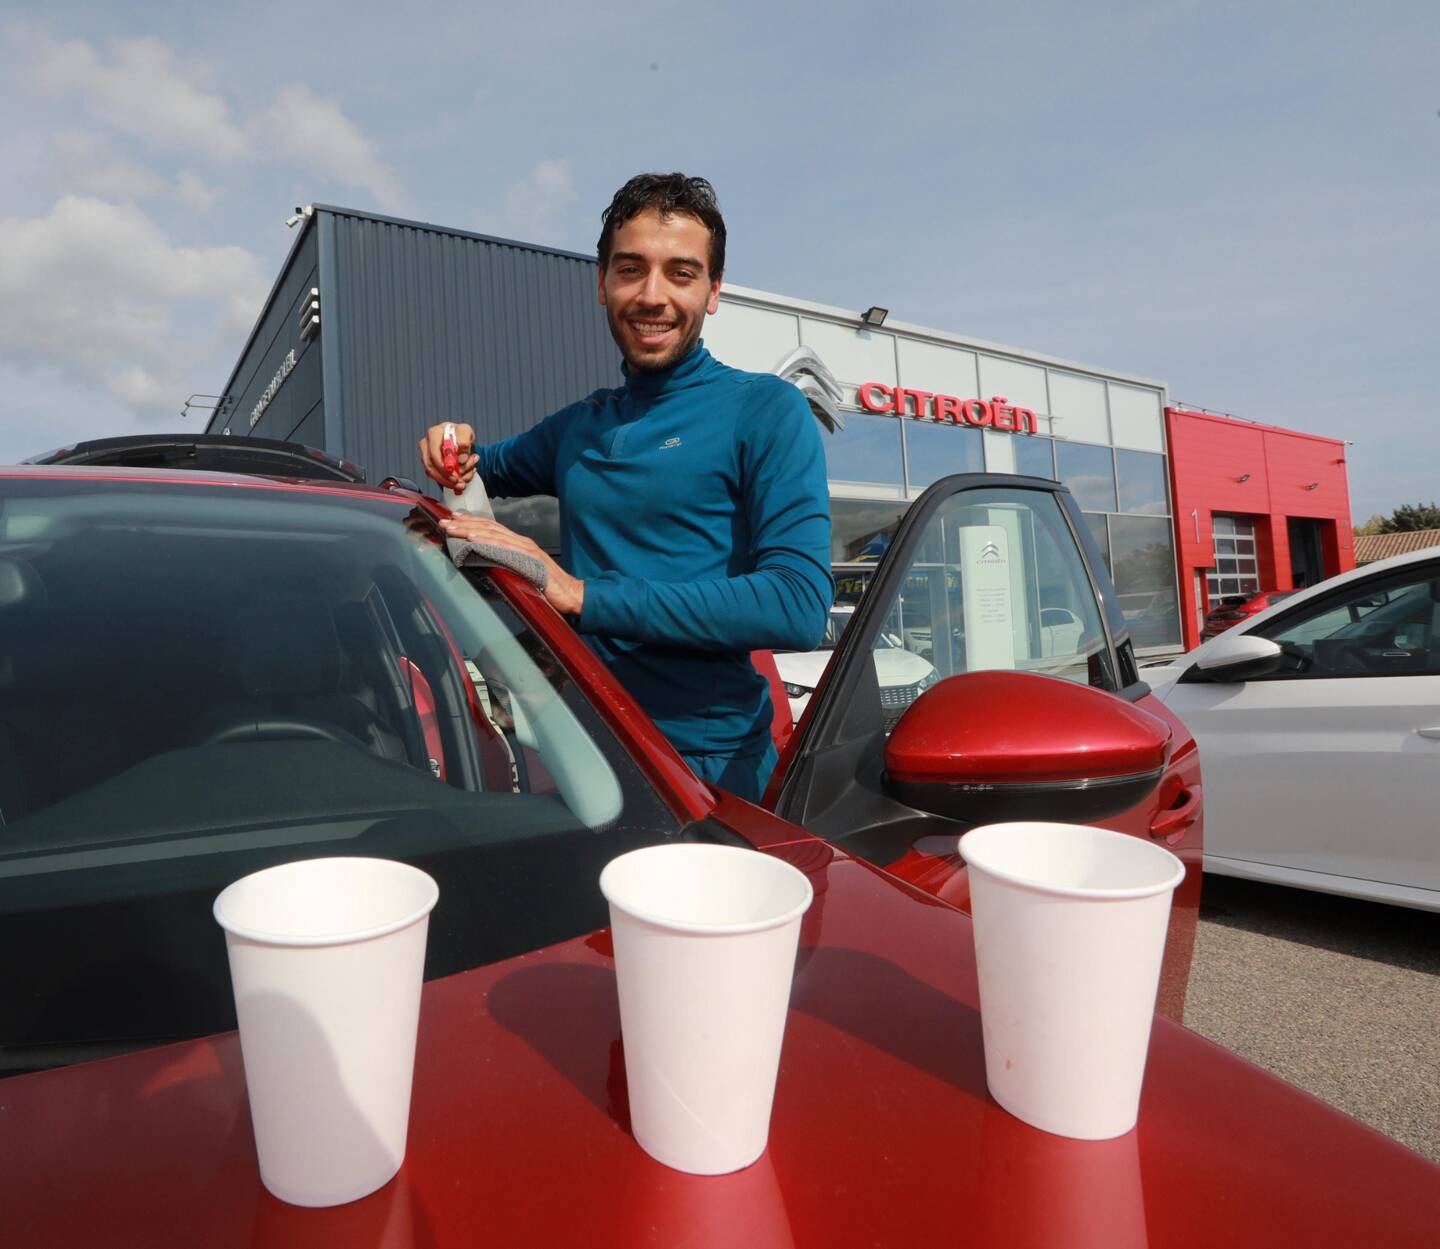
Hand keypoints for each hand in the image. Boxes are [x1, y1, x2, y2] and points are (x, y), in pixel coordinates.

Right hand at [419, 422, 479, 492]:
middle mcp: (427, 444)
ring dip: (449, 482)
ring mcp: (426, 456)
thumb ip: (465, 442)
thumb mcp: (467, 433)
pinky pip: (437, 478)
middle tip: (460, 483)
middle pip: (431, 466)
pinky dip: (450, 482)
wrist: (461, 441)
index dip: (444, 467)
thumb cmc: (461, 435)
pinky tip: (462, 478)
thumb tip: (461, 458)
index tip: (456, 475)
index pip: (434, 454)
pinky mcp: (430, 466)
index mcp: (434, 434)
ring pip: (433, 475)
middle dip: (446, 478)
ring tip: (463, 482)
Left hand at [440, 514, 584, 616]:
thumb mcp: (524, 574)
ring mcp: (526, 548)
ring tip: (452, 528)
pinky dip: (486, 542)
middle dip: (465, 524)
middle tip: (444, 521)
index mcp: (520, 544)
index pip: (492, 529)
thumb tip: (487, 567)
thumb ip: (508, 566)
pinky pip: (503, 548)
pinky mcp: (529, 558)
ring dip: (469, 530)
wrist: (571, 594)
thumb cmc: (549, 588)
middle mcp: (522, 542)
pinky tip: (472, 539)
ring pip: (492, 534)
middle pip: (489, 528)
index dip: (472, 522)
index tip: (454, 519)